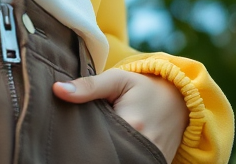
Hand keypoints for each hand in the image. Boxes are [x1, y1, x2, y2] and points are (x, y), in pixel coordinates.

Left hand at [53, 68, 187, 162]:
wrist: (178, 101)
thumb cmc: (143, 87)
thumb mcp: (117, 80)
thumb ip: (88, 86)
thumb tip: (57, 90)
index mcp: (131, 125)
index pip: (95, 138)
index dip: (79, 135)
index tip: (67, 129)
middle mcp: (141, 148)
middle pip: (104, 154)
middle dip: (90, 147)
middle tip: (79, 136)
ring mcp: (148, 159)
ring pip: (116, 159)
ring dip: (102, 152)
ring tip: (92, 141)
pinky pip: (127, 162)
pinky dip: (116, 156)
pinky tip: (106, 148)